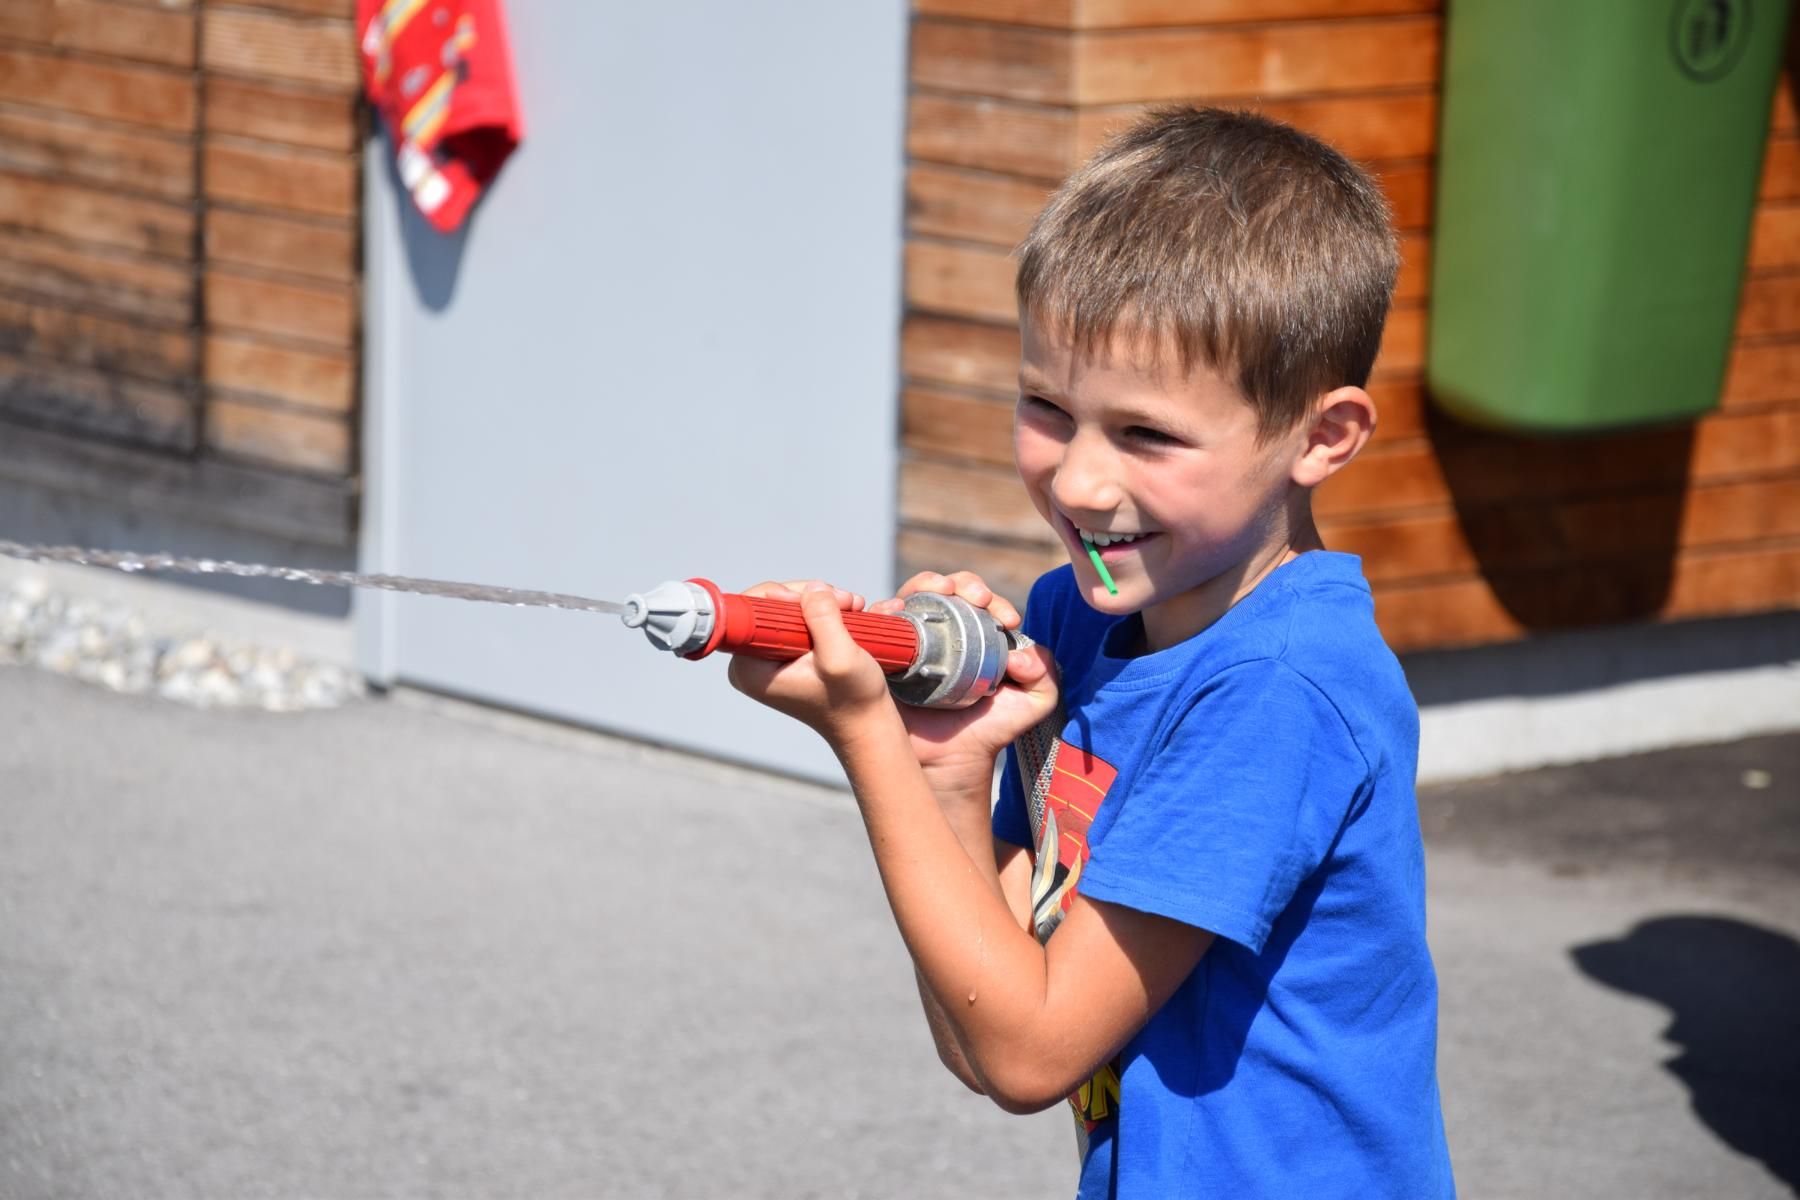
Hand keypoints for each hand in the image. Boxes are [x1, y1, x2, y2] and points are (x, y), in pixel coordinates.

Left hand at [726, 580, 900, 748]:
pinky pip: (803, 618)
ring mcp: (772, 657)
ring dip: (826, 602)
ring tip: (855, 610)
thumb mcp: (840, 658)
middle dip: (813, 597)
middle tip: (846, 603)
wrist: (868, 724)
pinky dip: (828, 613)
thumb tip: (813, 588)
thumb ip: (823, 618)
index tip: (819, 600)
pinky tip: (852, 616)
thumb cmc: (853, 701)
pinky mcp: (790, 654)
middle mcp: (753, 661)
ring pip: (792, 607)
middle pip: (773, 603)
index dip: (786, 594)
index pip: (751, 608)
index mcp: (749, 667)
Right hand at [870, 571, 1058, 800]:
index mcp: (975, 635)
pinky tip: (898, 610)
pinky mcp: (884, 656)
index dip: (996, 601)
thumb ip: (1045, 673)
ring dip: (925, 584)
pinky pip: (878, 624)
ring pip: (911, 596)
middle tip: (978, 598)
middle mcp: (941, 632)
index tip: (1009, 620)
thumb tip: (1018, 655)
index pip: (982, 601)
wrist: (951, 763)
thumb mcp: (1034, 702)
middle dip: (964, 583)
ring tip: (942, 591)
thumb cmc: (989, 729)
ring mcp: (911, 642)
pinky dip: (884, 608)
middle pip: (946, 588)